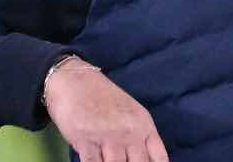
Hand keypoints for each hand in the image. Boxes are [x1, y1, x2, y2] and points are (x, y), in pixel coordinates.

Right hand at [44, 57, 170, 161]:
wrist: (74, 79)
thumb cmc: (103, 97)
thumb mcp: (131, 113)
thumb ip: (140, 137)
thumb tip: (144, 159)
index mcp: (144, 125)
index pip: (159, 158)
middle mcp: (130, 132)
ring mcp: (108, 137)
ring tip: (108, 161)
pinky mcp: (86, 141)